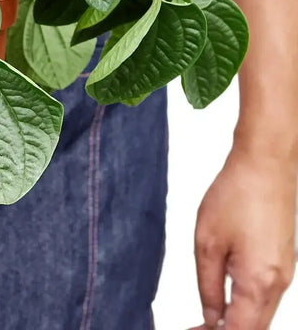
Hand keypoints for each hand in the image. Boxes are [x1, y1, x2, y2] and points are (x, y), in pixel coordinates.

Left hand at [190, 147, 296, 329]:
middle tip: (197, 328)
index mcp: (258, 284)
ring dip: (236, 321)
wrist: (266, 167)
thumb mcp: (207, 242)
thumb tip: (210, 318)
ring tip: (206, 318)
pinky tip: (224, 299)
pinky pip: (266, 298)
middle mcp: (278, 285)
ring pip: (261, 315)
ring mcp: (284, 275)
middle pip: (254, 328)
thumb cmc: (237, 196)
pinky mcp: (283, 263)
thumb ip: (208, 285)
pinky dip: (246, 306)